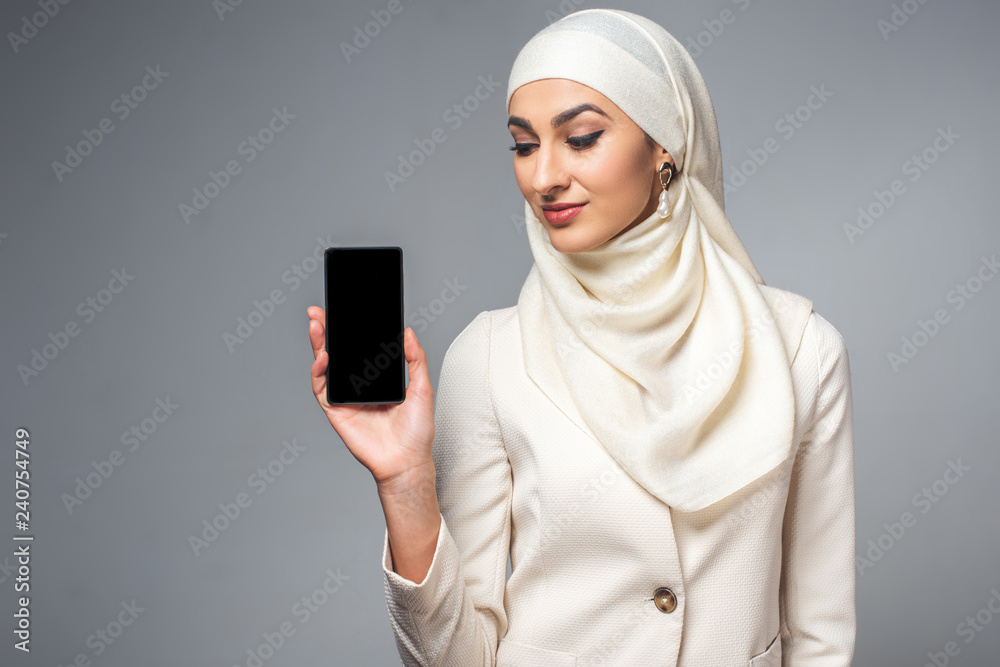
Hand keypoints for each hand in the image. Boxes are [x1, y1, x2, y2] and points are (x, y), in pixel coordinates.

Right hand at [306, 306, 434, 485]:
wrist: (407, 461)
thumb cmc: (417, 432)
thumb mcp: (423, 388)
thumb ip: (416, 360)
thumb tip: (409, 333)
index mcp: (377, 379)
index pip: (359, 349)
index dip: (349, 331)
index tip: (345, 311)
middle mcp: (359, 386)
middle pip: (338, 354)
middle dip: (326, 332)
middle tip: (319, 312)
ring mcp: (345, 398)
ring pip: (325, 367)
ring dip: (318, 345)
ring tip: (317, 326)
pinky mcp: (336, 411)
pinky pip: (322, 389)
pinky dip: (319, 372)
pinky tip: (323, 358)